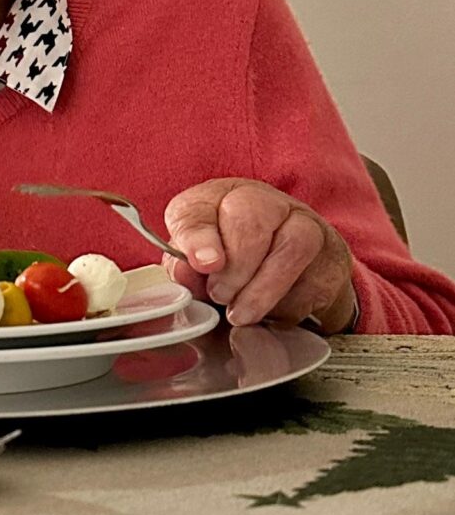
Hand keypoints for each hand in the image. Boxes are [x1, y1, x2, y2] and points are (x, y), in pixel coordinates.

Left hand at [163, 178, 354, 333]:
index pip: (198, 208)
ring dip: (262, 288)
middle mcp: (262, 201)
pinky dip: (288, 305)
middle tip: (221, 296)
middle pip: (250, 215)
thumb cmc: (236, 270)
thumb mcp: (202, 270)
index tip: (202, 265)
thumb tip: (184, 272)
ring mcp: (303, 224)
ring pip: (290, 244)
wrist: (295, 281)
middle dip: (234, 264)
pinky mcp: (331, 257)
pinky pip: (312, 280)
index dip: (196, 236)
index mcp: (216, 200)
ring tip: (242, 314)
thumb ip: (188, 272)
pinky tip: (273, 314)